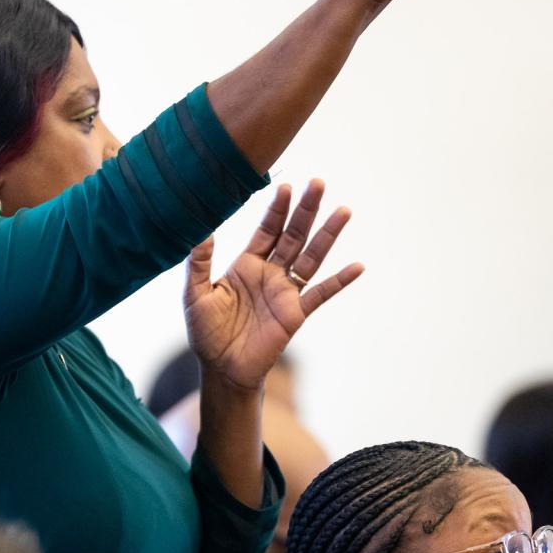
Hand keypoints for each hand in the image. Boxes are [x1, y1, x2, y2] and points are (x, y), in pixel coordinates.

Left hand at [184, 181, 362, 391]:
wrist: (220, 369)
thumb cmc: (206, 332)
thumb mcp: (195, 295)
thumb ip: (198, 263)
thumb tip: (200, 231)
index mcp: (247, 264)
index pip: (266, 230)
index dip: (276, 209)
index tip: (286, 186)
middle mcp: (270, 273)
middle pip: (293, 235)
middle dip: (305, 210)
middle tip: (318, 183)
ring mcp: (285, 292)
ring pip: (311, 257)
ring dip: (327, 235)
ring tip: (343, 211)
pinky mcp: (295, 313)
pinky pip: (321, 294)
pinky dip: (340, 281)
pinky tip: (357, 266)